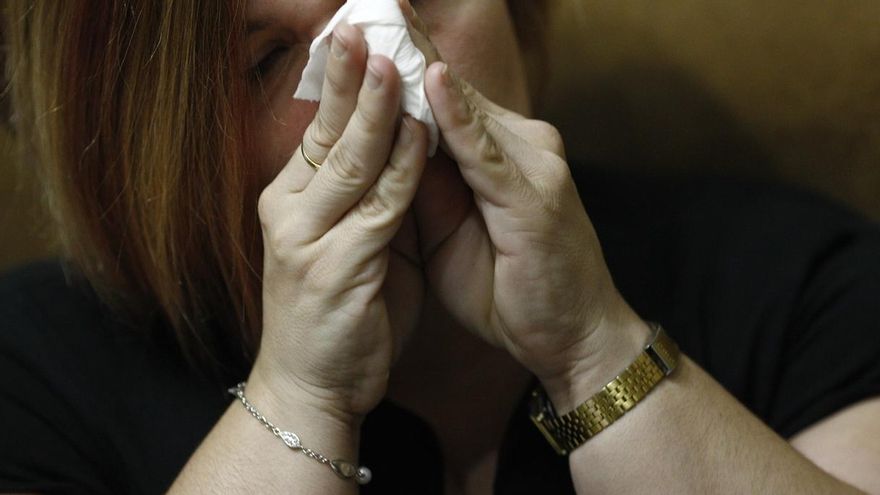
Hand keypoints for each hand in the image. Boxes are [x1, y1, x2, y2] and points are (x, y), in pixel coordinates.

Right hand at [250, 23, 427, 423]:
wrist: (314, 385)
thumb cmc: (339, 309)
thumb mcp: (346, 241)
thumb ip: (366, 193)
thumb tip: (399, 139)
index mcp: (290, 199)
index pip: (319, 127)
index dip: (342, 81)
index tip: (362, 34)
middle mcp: (289, 211)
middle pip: (327, 131)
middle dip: (352, 76)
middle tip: (368, 24)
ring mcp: (307, 240)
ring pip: (350, 162)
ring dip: (378, 110)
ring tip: (397, 61)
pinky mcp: (336, 270)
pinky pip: (378, 207)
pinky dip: (402, 169)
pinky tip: (421, 134)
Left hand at [402, 4, 649, 407]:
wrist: (571, 337)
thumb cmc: (508, 287)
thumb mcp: (450, 233)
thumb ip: (424, 187)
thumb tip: (385, 152)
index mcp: (497, 152)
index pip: (443, 96)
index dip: (405, 59)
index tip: (365, 23)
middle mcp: (521, 144)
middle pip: (453, 88)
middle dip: (408, 46)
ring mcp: (532, 165)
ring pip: (467, 110)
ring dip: (422, 67)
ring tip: (386, 19)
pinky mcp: (534, 196)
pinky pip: (487, 153)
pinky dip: (459, 119)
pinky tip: (432, 83)